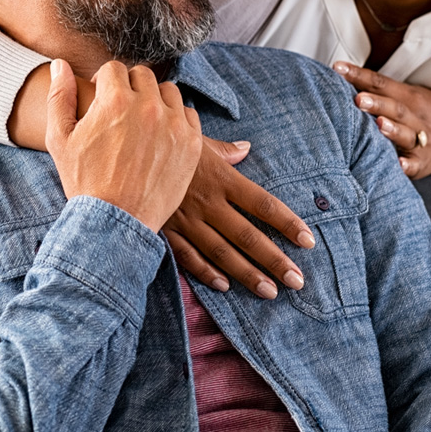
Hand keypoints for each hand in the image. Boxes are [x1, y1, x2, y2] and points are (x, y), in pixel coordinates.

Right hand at [46, 59, 202, 231]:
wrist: (115, 222)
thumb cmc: (83, 181)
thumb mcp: (60, 138)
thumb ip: (60, 96)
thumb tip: (60, 65)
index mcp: (114, 100)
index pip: (114, 68)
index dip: (105, 81)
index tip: (103, 97)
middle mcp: (147, 106)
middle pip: (143, 75)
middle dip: (130, 87)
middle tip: (123, 110)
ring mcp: (173, 124)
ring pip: (168, 91)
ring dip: (155, 100)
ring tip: (143, 121)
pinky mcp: (192, 142)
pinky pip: (188, 114)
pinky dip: (176, 119)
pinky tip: (162, 135)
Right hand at [164, 136, 315, 299]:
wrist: (123, 152)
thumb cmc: (164, 142)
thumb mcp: (196, 139)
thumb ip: (224, 149)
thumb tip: (246, 148)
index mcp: (221, 178)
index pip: (262, 204)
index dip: (287, 223)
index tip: (308, 240)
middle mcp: (208, 202)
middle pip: (248, 236)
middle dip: (274, 260)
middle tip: (297, 280)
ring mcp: (187, 219)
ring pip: (222, 253)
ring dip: (247, 274)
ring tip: (270, 292)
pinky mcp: (166, 231)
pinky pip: (189, 257)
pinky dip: (206, 273)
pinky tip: (225, 286)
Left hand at [333, 62, 430, 179]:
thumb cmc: (422, 112)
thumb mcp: (407, 95)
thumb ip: (378, 89)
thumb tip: (340, 76)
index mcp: (407, 96)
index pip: (380, 83)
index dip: (359, 75)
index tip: (337, 69)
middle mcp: (414, 116)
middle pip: (395, 107)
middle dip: (376, 103)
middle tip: (358, 99)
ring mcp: (421, 140)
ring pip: (406, 134)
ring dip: (392, 130)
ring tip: (378, 125)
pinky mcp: (423, 163)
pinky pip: (415, 164)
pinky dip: (407, 165)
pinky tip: (398, 164)